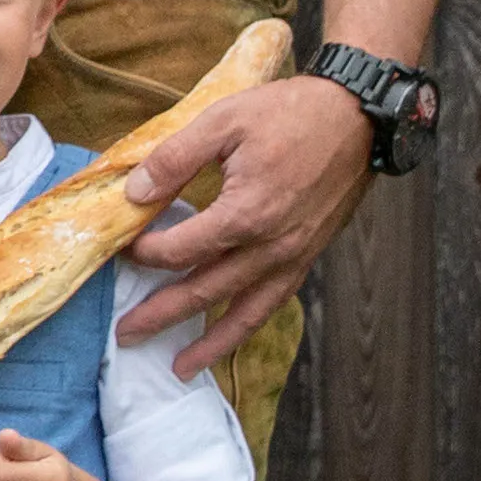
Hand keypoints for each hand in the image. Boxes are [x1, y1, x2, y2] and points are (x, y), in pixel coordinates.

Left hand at [119, 71, 381, 374]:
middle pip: (203, 292)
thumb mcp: (223, 120)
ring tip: (180, 369)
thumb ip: (174, 159)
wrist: (359, 117)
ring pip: (244, 313)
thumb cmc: (292, 112)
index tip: (122, 246)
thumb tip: (133, 194)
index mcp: (244, 215)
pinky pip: (273, 302)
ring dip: (209, 343)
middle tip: (124, 335)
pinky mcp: (308, 256)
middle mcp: (269, 247)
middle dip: (160, 316)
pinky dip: (248, 325)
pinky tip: (231, 336)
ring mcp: (292, 256)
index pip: (178, 250)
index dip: (144, 252)